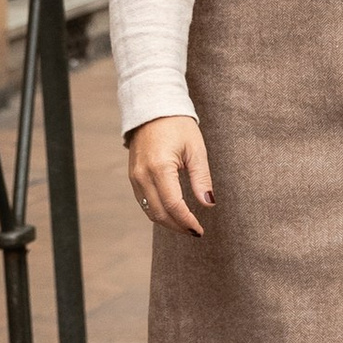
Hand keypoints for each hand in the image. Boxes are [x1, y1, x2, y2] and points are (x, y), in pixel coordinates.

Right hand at [127, 114, 212, 237]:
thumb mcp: (196, 150)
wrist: (152, 110)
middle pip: (159, 213)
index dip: (187, 221)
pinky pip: (144, 202)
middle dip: (177, 226)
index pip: (173, 205)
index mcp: (160, 167)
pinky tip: (173, 213)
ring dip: (167, 222)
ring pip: (149, 211)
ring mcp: (135, 177)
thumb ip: (201, 178)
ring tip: (186, 225)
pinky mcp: (133, 177)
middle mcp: (143, 175)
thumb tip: (208, 204)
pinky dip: (158, 211)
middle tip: (195, 231)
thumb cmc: (178, 127)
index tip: (199, 230)